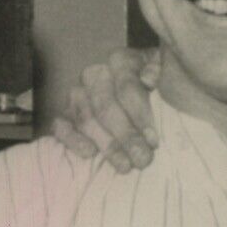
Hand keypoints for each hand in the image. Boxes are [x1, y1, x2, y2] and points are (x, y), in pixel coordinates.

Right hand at [52, 47, 160, 172]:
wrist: (137, 93)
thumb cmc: (156, 85)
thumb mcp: (165, 72)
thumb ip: (160, 71)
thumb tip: (148, 79)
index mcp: (120, 60)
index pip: (126, 86)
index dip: (140, 115)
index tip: (154, 140)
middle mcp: (95, 74)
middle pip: (106, 106)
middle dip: (126, 136)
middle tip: (143, 159)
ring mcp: (76, 93)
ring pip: (87, 119)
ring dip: (106, 144)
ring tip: (125, 165)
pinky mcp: (64, 113)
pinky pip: (61, 126)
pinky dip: (72, 140)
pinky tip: (89, 154)